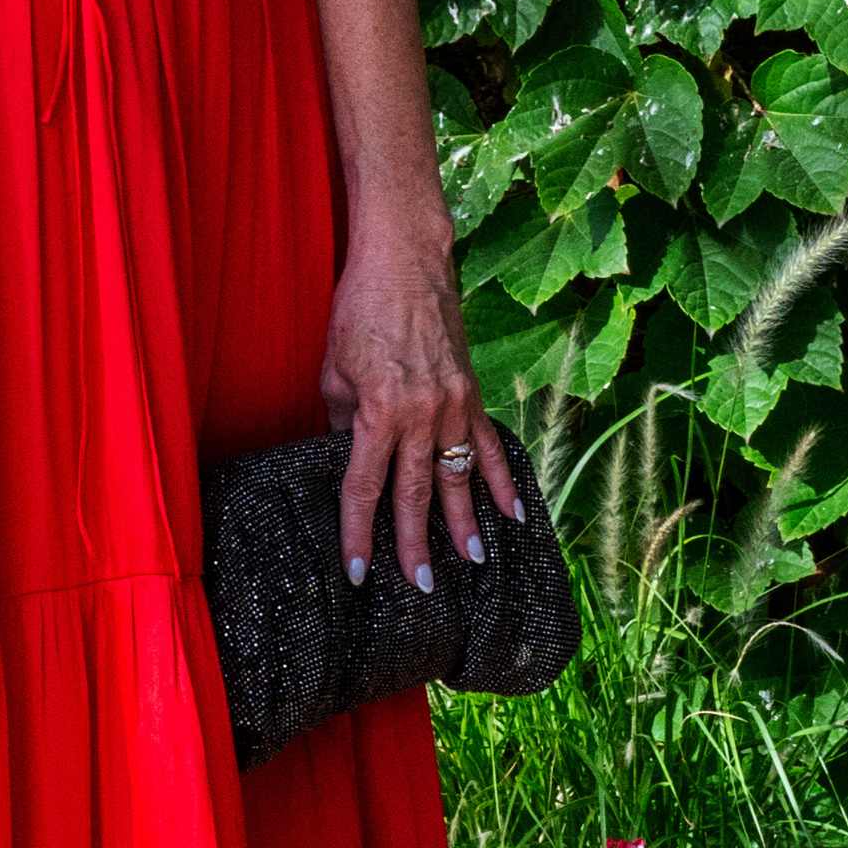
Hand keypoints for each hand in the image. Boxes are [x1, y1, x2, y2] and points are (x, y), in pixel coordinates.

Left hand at [318, 189, 520, 595]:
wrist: (405, 261)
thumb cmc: (359, 311)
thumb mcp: (334, 369)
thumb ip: (342, 418)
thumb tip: (347, 454)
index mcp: (379, 412)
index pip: (364, 487)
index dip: (359, 534)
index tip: (357, 572)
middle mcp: (421, 415)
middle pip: (415, 494)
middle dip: (415, 545)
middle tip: (421, 586)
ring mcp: (454, 405)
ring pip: (457, 477)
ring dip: (465, 523)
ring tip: (472, 562)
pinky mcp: (472, 392)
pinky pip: (490, 445)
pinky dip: (502, 480)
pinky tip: (514, 514)